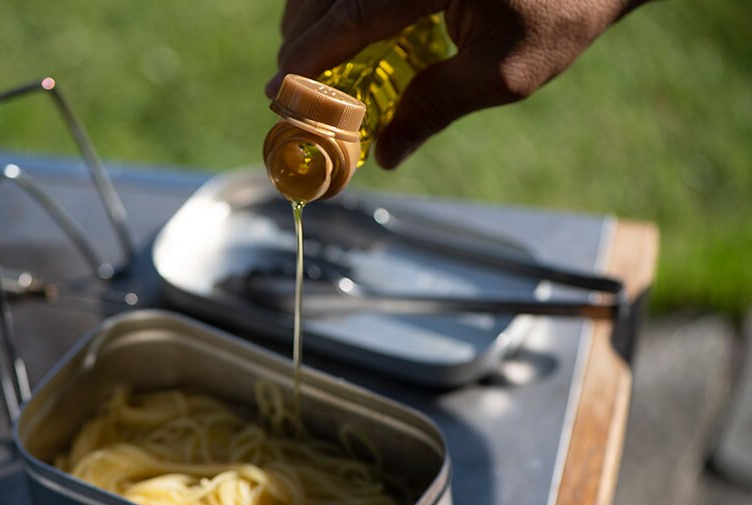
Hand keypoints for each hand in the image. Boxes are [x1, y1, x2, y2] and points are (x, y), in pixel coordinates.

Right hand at [267, 0, 648, 168]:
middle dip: (302, 38)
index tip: (278, 93)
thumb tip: (385, 155)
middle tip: (292, 85)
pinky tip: (345, 27)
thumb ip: (435, 108)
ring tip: (311, 60)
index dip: (308, 59)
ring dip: (316, 17)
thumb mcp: (502, 73)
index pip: (350, 17)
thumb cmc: (561, 14)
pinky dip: (343, 2)